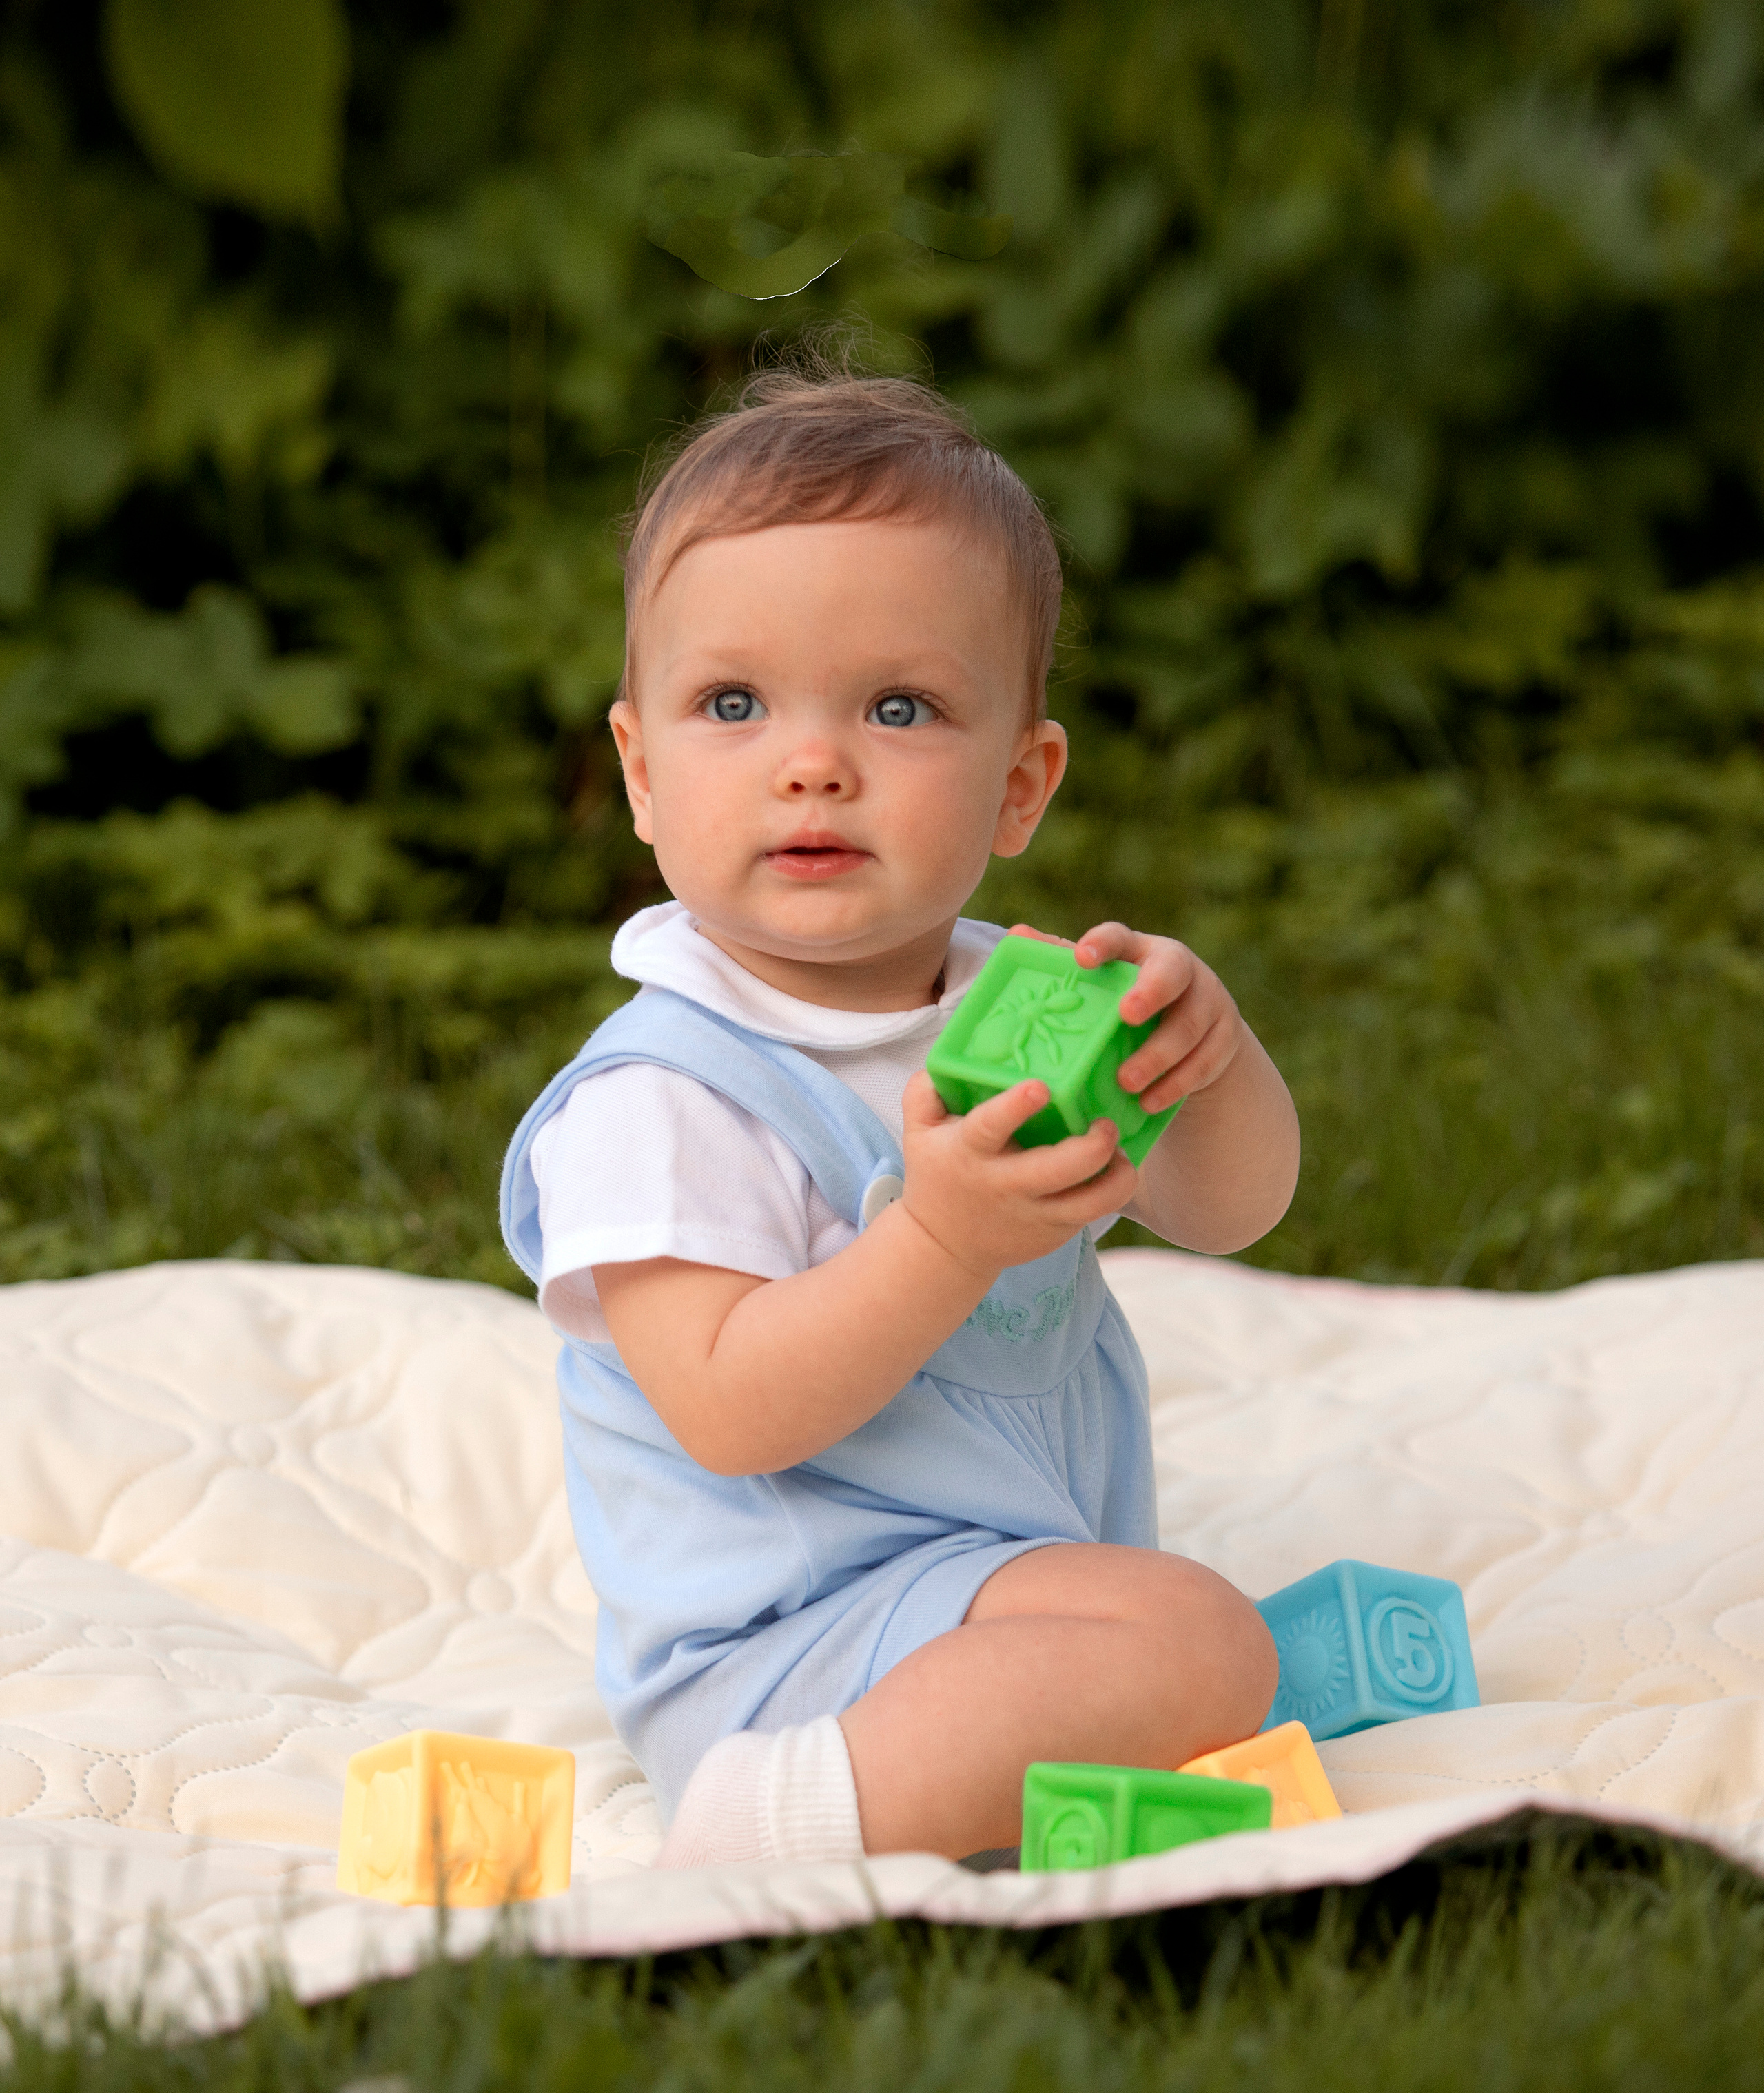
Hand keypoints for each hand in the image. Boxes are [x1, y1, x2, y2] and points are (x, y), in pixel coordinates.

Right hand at [897, 1070, 1138, 1282]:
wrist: (944, 1246)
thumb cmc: (937, 1174)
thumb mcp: (917, 1130)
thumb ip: (925, 1089)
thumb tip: (948, 1056)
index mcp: (970, 1152)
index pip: (990, 1128)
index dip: (1015, 1107)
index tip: (1041, 1087)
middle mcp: (1005, 1185)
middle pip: (1057, 1170)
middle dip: (1092, 1146)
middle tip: (1106, 1124)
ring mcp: (1034, 1214)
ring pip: (1091, 1202)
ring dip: (1118, 1176)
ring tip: (1121, 1152)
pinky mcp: (1055, 1232)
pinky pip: (1095, 1212)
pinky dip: (1115, 1190)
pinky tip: (1117, 1169)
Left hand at [1008, 920, 1242, 1112]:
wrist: (1195, 1032)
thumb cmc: (1128, 1002)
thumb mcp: (1101, 984)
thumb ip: (1062, 962)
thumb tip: (1018, 936)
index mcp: (1139, 951)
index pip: (1120, 938)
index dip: (1103, 944)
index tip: (1083, 958)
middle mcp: (1178, 969)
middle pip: (1170, 974)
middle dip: (1149, 993)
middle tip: (1126, 1016)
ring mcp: (1207, 1003)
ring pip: (1187, 1027)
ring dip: (1157, 1057)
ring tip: (1126, 1083)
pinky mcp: (1224, 1039)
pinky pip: (1204, 1062)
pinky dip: (1175, 1085)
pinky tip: (1150, 1102)